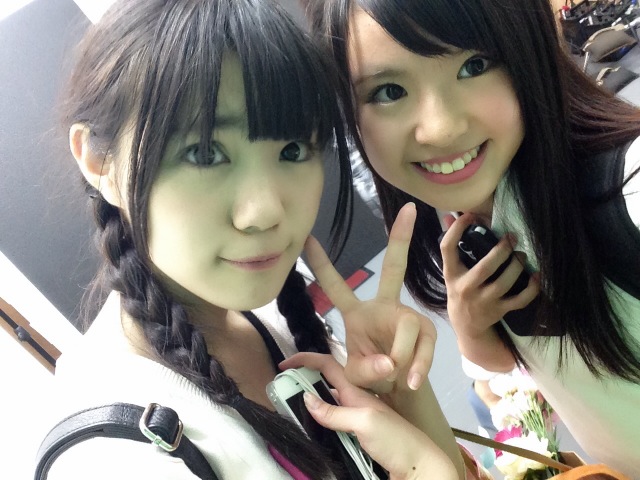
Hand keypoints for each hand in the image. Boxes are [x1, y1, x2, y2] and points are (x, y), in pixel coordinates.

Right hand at [280, 353, 458, 479]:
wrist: (420, 464)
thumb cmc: (396, 440)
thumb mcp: (364, 422)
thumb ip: (335, 412)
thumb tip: (306, 399)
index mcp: (356, 391)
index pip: (326, 366)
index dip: (305, 361)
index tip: (284, 365)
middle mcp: (355, 400)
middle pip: (324, 383)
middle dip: (303, 380)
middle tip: (282, 389)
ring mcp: (357, 416)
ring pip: (328, 402)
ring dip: (310, 400)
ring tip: (290, 405)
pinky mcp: (359, 433)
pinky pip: (334, 419)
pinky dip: (320, 418)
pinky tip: (313, 425)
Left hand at [305, 203, 436, 392]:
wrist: (398, 394)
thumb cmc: (371, 379)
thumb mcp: (355, 376)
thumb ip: (365, 370)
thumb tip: (391, 363)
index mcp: (357, 313)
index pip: (335, 286)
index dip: (321, 264)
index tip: (307, 239)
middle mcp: (383, 307)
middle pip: (394, 268)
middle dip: (400, 239)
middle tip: (409, 210)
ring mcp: (407, 316)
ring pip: (406, 327)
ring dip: (400, 357)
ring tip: (393, 377)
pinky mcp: (426, 331)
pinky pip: (423, 346)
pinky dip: (417, 367)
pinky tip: (410, 379)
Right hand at [439, 213, 539, 340]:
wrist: (466, 325)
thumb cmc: (460, 289)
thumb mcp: (452, 270)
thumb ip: (452, 243)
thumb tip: (448, 215)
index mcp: (451, 274)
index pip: (448, 248)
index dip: (457, 230)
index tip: (470, 216)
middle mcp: (466, 288)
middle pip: (485, 268)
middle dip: (501, 251)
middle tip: (511, 238)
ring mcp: (483, 301)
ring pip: (504, 283)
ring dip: (517, 266)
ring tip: (522, 254)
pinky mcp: (499, 311)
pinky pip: (520, 300)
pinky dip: (532, 288)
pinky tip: (536, 275)